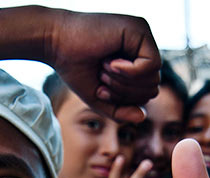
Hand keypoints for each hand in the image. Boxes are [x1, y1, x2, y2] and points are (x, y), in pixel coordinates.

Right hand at [43, 10, 160, 122]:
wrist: (55, 42)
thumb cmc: (75, 68)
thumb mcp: (99, 98)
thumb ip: (120, 111)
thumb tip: (142, 116)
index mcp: (135, 62)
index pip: (146, 93)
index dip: (124, 100)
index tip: (101, 89)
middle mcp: (142, 47)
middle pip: (152, 87)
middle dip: (125, 93)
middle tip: (102, 76)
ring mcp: (142, 36)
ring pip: (154, 78)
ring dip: (124, 82)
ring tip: (105, 67)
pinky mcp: (139, 28)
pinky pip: (151, 64)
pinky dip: (131, 72)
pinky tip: (112, 62)